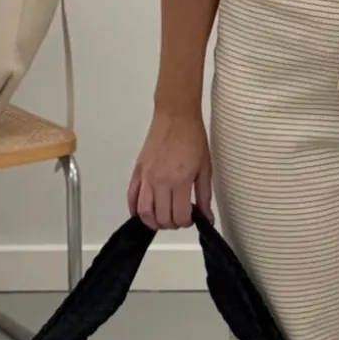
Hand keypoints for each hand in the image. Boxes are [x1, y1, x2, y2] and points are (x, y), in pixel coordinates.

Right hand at [128, 107, 211, 229]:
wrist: (175, 116)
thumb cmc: (193, 138)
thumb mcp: (205, 168)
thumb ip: (205, 196)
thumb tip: (207, 217)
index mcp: (180, 181)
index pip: (180, 215)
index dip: (187, 222)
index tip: (192, 217)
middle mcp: (160, 181)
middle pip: (161, 218)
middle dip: (172, 224)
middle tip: (179, 217)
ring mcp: (146, 177)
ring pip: (143, 212)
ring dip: (153, 222)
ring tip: (163, 218)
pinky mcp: (137, 171)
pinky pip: (131, 197)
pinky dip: (135, 209)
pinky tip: (144, 212)